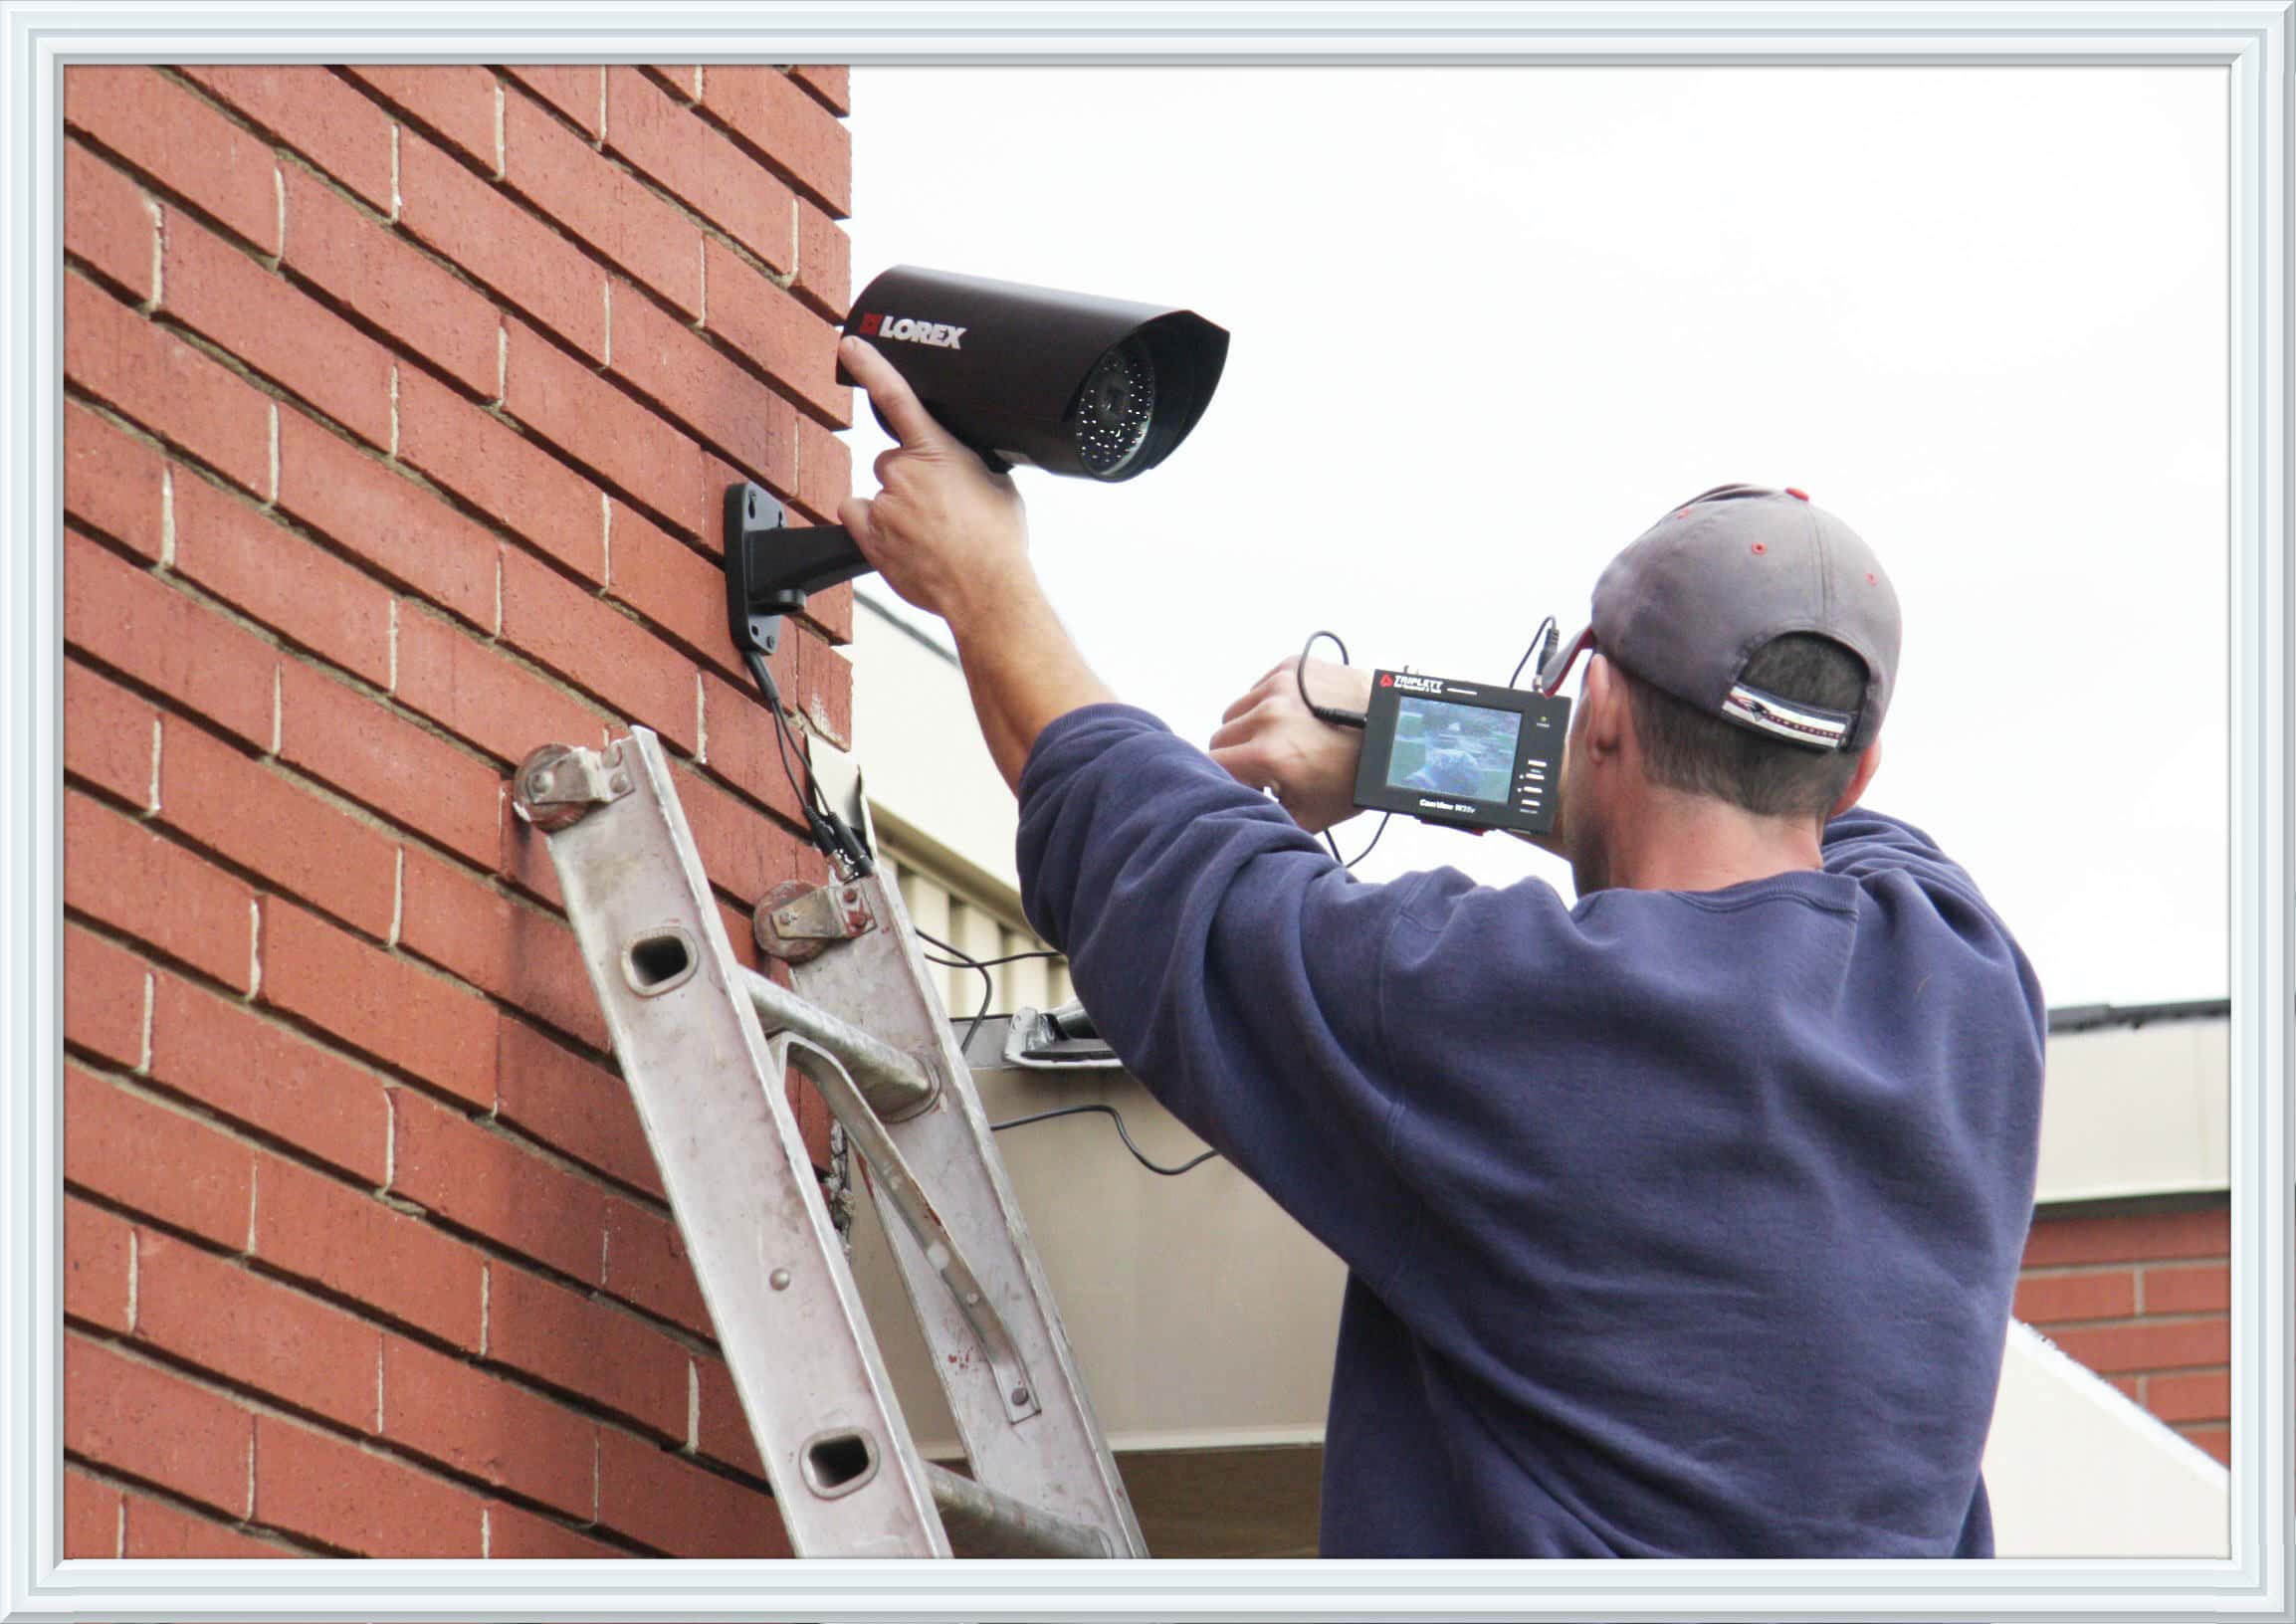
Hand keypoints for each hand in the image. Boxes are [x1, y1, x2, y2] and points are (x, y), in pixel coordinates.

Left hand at [836, 335, 1031, 633]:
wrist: (987, 589)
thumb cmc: (998, 541)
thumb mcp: (998, 483)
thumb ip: (971, 462)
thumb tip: (965, 461)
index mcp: (938, 450)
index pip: (895, 397)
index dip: (871, 366)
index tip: (851, 345)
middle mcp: (904, 472)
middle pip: (892, 460)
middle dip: (911, 478)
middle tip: (942, 508)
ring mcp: (884, 504)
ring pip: (881, 492)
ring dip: (898, 506)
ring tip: (931, 533)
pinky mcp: (869, 536)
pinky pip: (857, 515)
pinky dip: (873, 525)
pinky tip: (903, 542)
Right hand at [1208, 657, 1373, 833]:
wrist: (1392, 737)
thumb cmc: (1354, 776)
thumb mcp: (1308, 815)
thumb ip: (1264, 818)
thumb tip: (1238, 818)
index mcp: (1269, 753)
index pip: (1214, 764)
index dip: (1226, 779)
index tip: (1244, 784)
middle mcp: (1269, 715)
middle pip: (1220, 736)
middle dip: (1235, 754)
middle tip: (1263, 767)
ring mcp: (1280, 686)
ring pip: (1236, 710)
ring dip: (1248, 727)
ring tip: (1279, 741)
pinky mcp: (1291, 667)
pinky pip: (1258, 688)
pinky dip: (1266, 704)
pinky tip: (1292, 719)